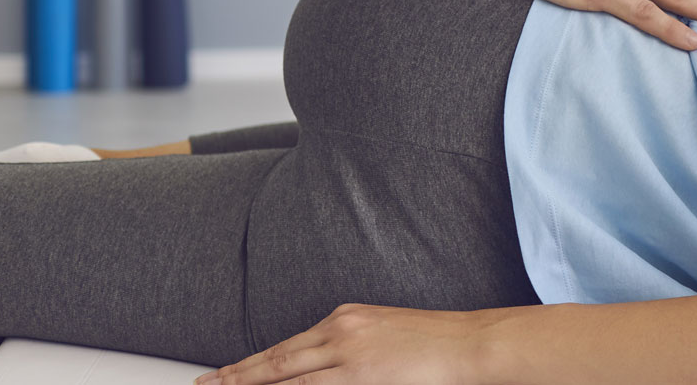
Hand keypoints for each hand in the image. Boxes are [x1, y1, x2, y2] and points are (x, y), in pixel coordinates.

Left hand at [193, 303, 504, 384]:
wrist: (473, 344)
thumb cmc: (439, 344)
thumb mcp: (386, 336)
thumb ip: (352, 351)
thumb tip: (326, 370)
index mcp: (346, 318)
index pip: (286, 347)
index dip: (250, 365)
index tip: (223, 375)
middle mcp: (340, 332)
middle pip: (275, 361)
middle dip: (235, 377)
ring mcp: (348, 355)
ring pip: (286, 377)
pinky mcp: (360, 376)